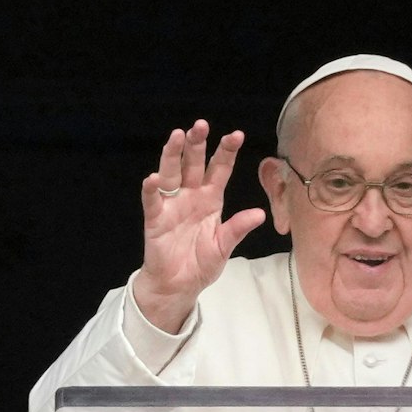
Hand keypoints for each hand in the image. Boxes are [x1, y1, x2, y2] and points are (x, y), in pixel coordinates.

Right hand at [134, 120, 266, 333]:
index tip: (236, 135)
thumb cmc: (201, 264)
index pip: (220, 169)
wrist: (179, 286)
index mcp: (211, 199)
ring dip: (173, 155)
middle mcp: (191, 196)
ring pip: (171, 174)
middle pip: (194, 164)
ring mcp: (172, 205)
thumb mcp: (224, 246)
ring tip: (176, 136)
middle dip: (197, 144)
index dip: (226, 152)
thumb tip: (260, 214)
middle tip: (201, 125)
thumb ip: (238, 228)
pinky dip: (151, 190)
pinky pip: (153, 201)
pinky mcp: (156, 219)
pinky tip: (153, 179)